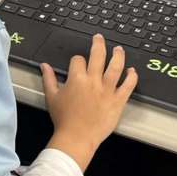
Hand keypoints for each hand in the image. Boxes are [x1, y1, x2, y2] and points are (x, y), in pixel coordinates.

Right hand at [41, 34, 137, 171]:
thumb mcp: (51, 97)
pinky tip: (132, 70)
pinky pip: (128, 85)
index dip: (77, 60)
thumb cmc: (63, 119)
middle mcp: (93, 81)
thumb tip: (44, 66)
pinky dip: (132, 76)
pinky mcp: (118, 101)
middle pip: (98, 55)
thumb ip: (48, 79)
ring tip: (119, 49)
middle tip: (99, 38)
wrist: (76, 138)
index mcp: (77, 79)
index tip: (77, 64)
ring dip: (118, 55)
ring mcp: (108, 90)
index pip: (78, 60)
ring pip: (116, 67)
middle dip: (98, 44)